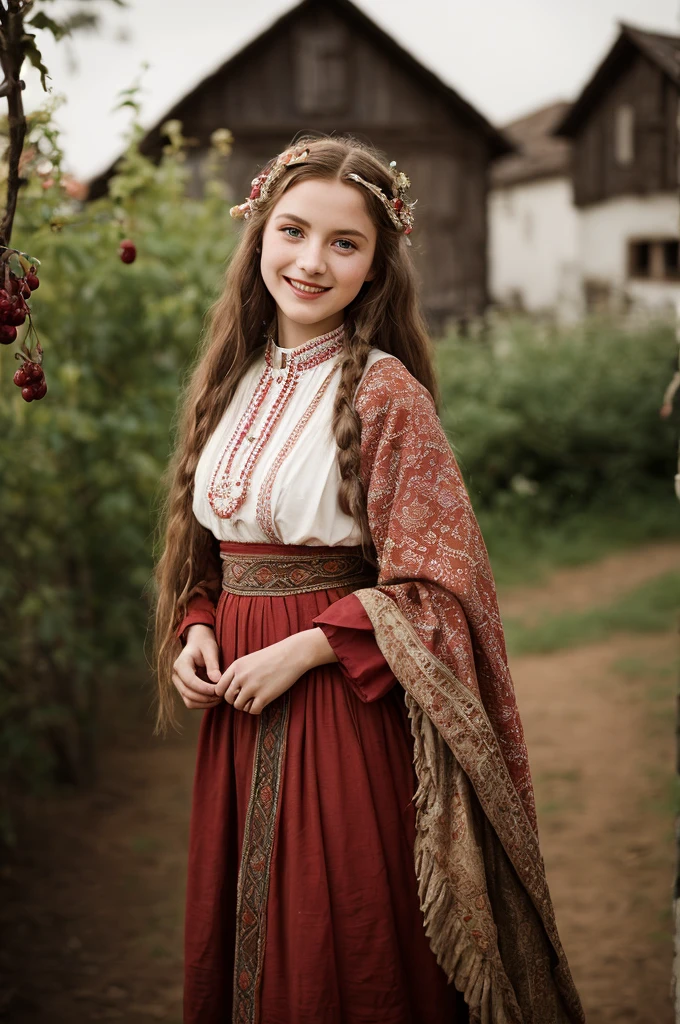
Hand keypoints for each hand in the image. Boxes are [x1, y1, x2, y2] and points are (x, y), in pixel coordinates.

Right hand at [172, 624, 221, 709]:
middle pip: (188, 694)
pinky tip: (216, 698)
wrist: (198, 643)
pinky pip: (192, 702)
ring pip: (189, 701)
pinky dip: (204, 704)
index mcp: (180, 664)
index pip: (190, 681)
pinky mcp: (184, 690)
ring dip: (205, 703)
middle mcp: (176, 676)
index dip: (205, 688)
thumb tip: (216, 680)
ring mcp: (179, 684)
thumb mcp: (210, 649)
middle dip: (206, 697)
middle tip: (222, 695)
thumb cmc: (205, 644)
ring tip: (220, 697)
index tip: (219, 690)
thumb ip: (212, 664)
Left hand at [214, 629, 335, 715]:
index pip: (219, 687)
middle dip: (235, 700)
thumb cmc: (273, 656)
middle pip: (228, 698)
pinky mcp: (264, 697)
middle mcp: (241, 677)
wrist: (292, 654)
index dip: (225, 693)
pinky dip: (256, 709)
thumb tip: (230, 690)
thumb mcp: (250, 659)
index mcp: (236, 666)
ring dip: (246, 705)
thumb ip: (238, 673)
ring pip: (238, 706)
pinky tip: (263, 702)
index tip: (235, 693)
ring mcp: (252, 687)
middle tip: (246, 697)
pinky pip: (252, 711)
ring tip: (255, 699)